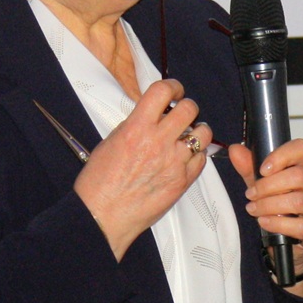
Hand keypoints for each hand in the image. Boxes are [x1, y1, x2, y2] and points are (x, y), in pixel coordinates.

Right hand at [74, 79, 211, 259]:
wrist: (102, 216)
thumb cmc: (99, 183)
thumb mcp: (111, 141)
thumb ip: (135, 125)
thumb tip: (151, 115)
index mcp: (137, 127)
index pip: (163, 91)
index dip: (173, 86)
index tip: (174, 91)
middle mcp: (159, 141)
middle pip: (189, 108)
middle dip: (187, 107)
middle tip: (181, 114)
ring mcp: (174, 162)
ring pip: (203, 134)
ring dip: (196, 131)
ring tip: (187, 136)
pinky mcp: (182, 181)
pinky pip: (202, 160)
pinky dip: (196, 155)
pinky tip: (185, 158)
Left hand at [229, 138, 302, 294]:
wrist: (293, 239)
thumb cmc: (282, 205)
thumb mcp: (263, 183)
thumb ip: (250, 167)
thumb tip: (236, 150)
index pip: (301, 149)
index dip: (281, 156)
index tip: (262, 169)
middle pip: (299, 176)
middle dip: (268, 186)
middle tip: (251, 194)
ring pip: (298, 201)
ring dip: (269, 205)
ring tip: (254, 209)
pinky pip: (301, 226)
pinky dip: (279, 224)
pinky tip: (265, 222)